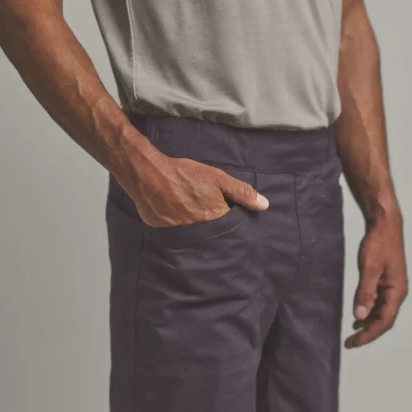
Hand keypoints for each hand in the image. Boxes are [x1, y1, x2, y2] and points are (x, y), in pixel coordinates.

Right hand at [131, 156, 268, 227]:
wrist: (147, 174)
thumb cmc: (183, 174)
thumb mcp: (216, 178)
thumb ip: (240, 192)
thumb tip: (264, 205)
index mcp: (213, 218)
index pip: (229, 228)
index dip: (228, 221)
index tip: (226, 215)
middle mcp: (197, 231)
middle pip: (212, 234)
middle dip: (212, 227)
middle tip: (204, 212)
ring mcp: (179, 235)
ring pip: (195, 237)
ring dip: (195, 228)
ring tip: (189, 214)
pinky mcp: (163, 234)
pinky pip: (176, 236)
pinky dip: (178, 229)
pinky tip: (175, 216)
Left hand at [345, 213, 407, 348]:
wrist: (384, 224)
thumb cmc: (379, 243)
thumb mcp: (369, 268)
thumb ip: (365, 293)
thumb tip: (360, 316)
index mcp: (397, 291)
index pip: (384, 321)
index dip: (369, 334)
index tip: (354, 342)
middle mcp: (397, 292)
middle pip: (384, 320)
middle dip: (368, 332)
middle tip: (350, 342)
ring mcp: (392, 287)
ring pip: (381, 312)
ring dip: (368, 323)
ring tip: (353, 332)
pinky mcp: (385, 281)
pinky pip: (378, 302)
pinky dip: (368, 310)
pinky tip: (359, 314)